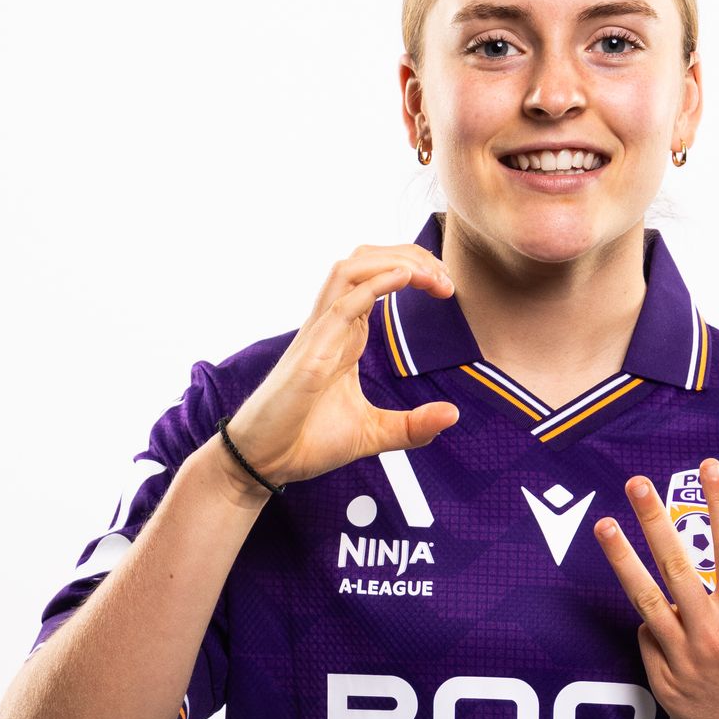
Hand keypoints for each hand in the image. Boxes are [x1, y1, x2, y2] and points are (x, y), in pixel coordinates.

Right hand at [221, 245, 460, 491]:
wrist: (267, 463)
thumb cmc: (308, 441)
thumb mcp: (373, 434)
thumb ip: (413, 426)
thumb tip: (452, 414)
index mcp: (346, 334)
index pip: (377, 277)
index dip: (414, 269)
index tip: (447, 287)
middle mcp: (331, 324)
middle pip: (365, 260)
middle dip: (409, 255)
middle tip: (445, 277)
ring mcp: (318, 334)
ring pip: (350, 270)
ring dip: (393, 261)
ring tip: (429, 274)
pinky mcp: (311, 353)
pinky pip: (341, 305)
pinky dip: (374, 284)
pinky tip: (404, 277)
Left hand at [593, 461, 718, 718]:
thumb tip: (682, 595)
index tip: (710, 467)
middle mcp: (712, 635)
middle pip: (677, 567)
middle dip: (656, 521)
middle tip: (637, 484)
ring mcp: (683, 661)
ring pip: (645, 601)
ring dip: (623, 559)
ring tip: (604, 525)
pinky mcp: (665, 686)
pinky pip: (649, 643)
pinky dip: (655, 635)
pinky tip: (673, 646)